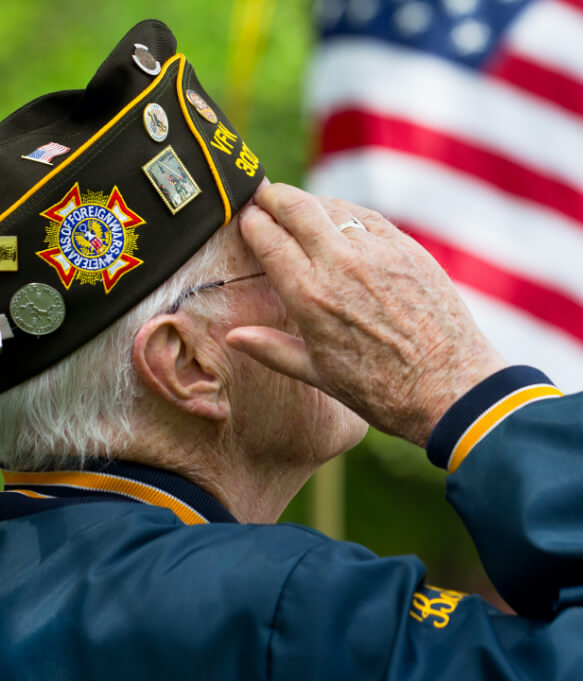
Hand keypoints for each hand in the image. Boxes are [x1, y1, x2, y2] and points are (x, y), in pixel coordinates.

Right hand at [226, 183, 505, 445]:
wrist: (450, 387)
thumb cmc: (380, 389)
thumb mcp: (318, 374)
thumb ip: (271, 349)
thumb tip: (233, 336)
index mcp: (310, 295)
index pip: (268, 237)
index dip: (251, 222)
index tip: (246, 218)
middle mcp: (341, 263)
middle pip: (296, 206)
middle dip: (273, 196)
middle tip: (264, 196)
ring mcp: (377, 251)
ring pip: (332, 206)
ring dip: (309, 203)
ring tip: (299, 210)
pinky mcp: (407, 247)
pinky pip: (368, 216)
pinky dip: (346, 213)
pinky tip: (340, 221)